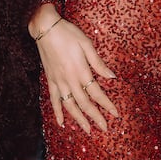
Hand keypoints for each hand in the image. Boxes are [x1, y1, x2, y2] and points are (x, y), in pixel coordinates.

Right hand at [29, 8, 117, 132]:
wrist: (45, 29)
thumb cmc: (68, 33)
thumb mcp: (86, 44)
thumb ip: (98, 63)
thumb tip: (112, 77)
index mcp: (81, 71)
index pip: (97, 93)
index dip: (107, 105)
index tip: (115, 114)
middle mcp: (69, 80)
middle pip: (84, 104)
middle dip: (95, 117)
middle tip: (105, 128)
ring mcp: (59, 81)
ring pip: (70, 106)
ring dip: (79, 119)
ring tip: (87, 130)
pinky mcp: (50, 80)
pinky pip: (54, 100)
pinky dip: (57, 113)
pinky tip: (62, 123)